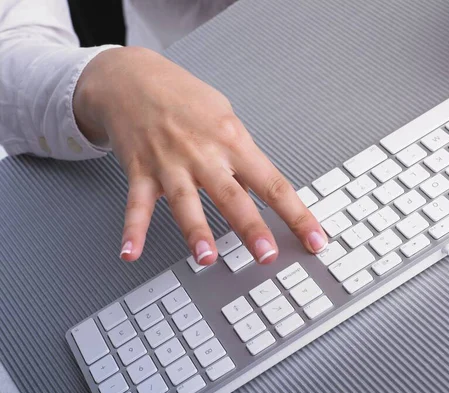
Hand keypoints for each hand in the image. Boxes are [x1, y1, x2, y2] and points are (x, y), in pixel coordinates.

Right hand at [73, 47, 326, 264]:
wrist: (132, 78)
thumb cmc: (184, 98)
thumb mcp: (224, 117)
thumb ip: (242, 156)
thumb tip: (262, 189)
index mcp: (233, 142)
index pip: (273, 184)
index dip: (297, 214)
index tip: (315, 239)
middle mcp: (204, 154)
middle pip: (232, 196)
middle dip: (251, 228)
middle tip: (267, 255)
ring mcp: (170, 163)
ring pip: (186, 202)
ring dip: (196, 231)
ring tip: (206, 257)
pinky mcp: (140, 170)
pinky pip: (136, 204)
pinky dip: (133, 229)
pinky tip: (132, 252)